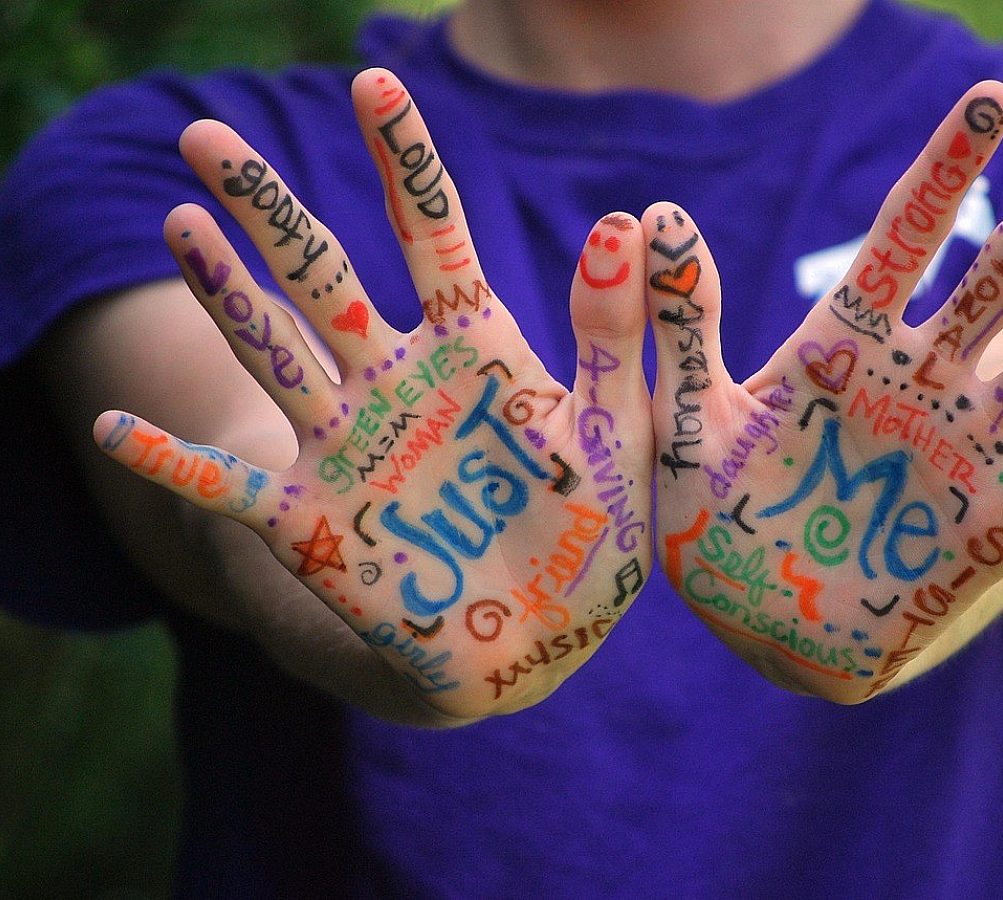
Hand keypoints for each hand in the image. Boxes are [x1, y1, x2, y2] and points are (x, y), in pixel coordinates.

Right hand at [94, 68, 651, 719]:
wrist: (536, 639)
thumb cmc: (589, 534)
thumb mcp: (615, 433)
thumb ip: (614, 336)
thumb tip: (626, 221)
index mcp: (473, 351)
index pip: (430, 235)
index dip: (403, 161)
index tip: (375, 79)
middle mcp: (394, 381)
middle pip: (320, 275)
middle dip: (267, 208)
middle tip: (206, 134)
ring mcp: (344, 446)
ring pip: (270, 352)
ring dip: (222, 293)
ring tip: (178, 221)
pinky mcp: (308, 521)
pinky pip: (226, 487)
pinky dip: (173, 465)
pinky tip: (116, 433)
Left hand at [645, 81, 1002, 702]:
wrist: (761, 615)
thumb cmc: (719, 515)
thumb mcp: (689, 417)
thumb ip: (680, 325)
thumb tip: (652, 212)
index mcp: (845, 348)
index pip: (902, 241)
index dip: (944, 172)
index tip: (988, 100)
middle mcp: (918, 379)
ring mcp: (963, 443)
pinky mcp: (993, 515)